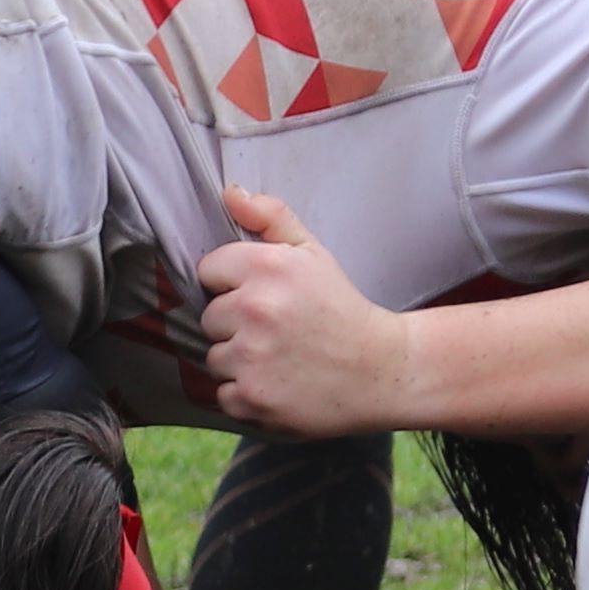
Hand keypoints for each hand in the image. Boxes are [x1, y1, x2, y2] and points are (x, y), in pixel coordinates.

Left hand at [204, 188, 416, 435]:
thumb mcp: (312, 253)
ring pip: (215, 357)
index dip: (233, 285)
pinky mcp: (252, 397)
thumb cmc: (341, 308)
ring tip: (280, 358)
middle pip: (209, 318)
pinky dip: (246, 395)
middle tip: (277, 331)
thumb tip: (229, 192)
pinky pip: (224, 394)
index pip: (208, 271)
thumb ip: (270, 217)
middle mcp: (254, 309)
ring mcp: (251, 357)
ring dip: (240, 361)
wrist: (379, 370)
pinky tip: (279, 384)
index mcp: (266, 266)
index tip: (263, 297)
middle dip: (236, 325)